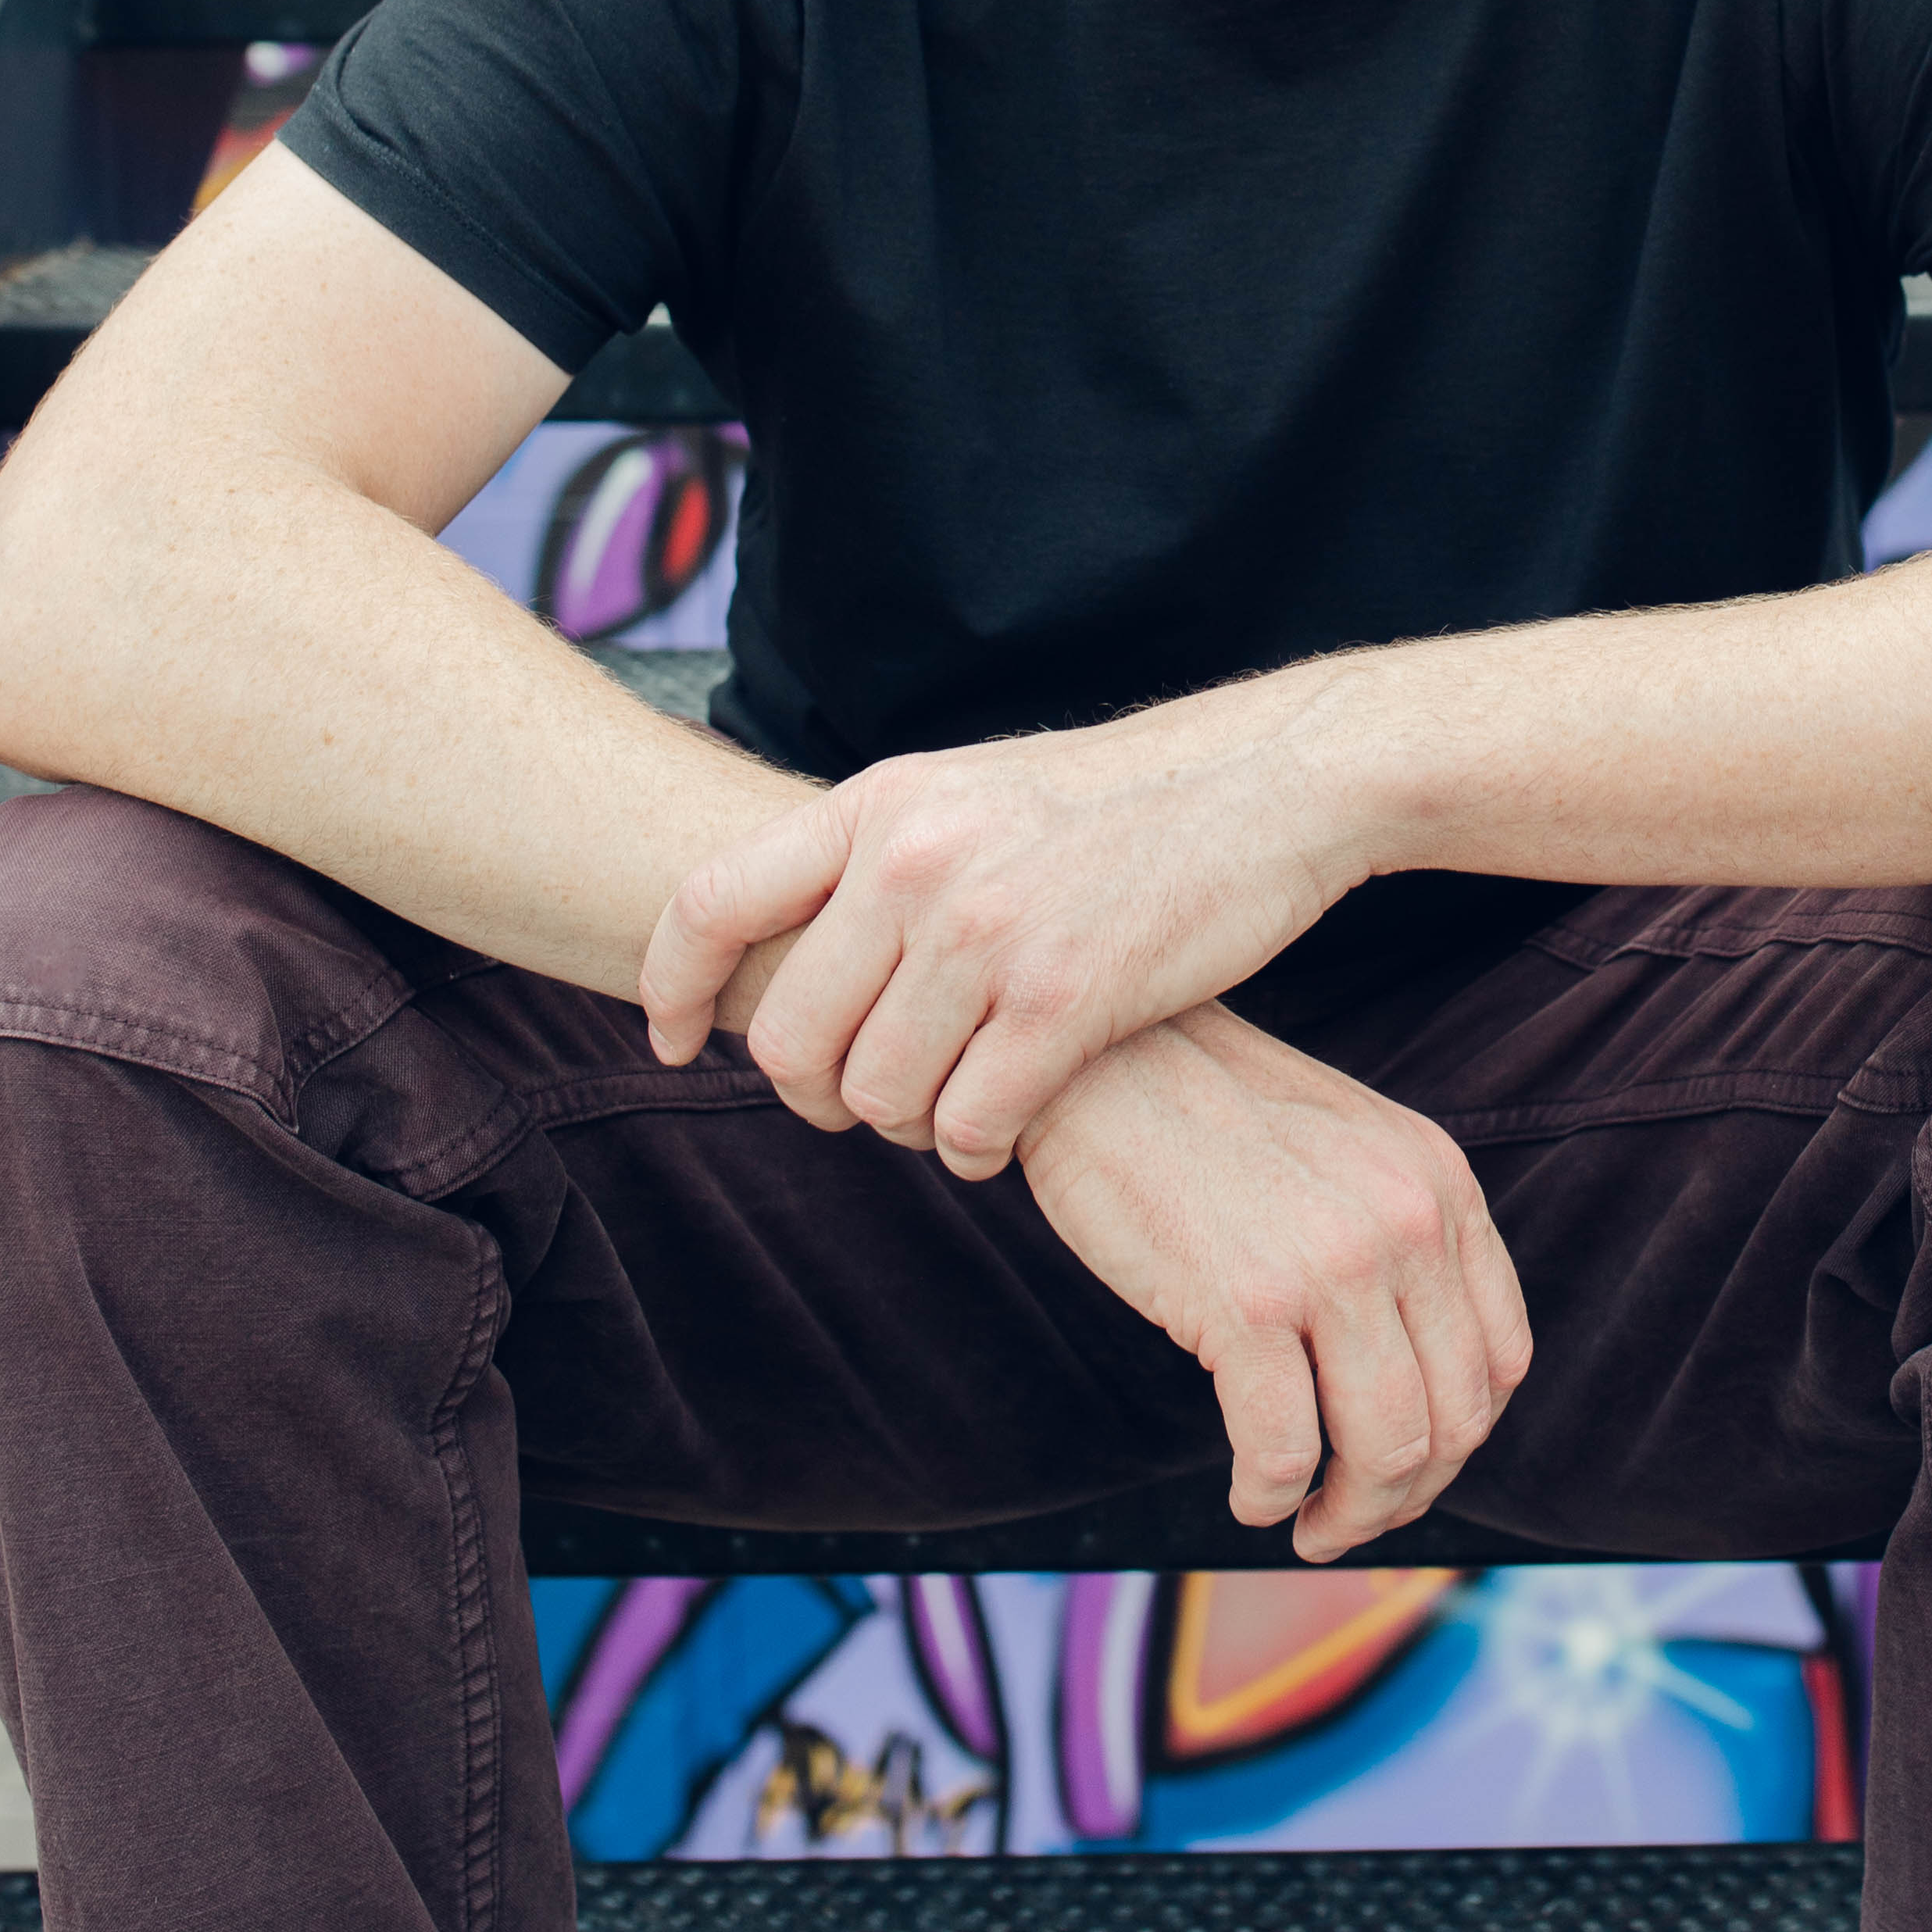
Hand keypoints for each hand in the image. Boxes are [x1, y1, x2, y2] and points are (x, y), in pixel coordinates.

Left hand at [636, 670, 1374, 1172]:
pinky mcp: (1063, 999)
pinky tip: (1005, 1128)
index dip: (671, 990)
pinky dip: (975, 1148)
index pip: (708, 904)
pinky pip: (965, 1127)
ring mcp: (986, 931)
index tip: (672, 1044)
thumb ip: (878, 856)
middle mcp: (914, 861)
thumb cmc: (1111, 803)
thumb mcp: (966, 789)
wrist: (1261, 783)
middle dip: (816, 1096)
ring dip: (904, 1128)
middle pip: (787, 1039)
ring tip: (951, 1107)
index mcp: (878, 803)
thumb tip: (786, 946)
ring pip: (874, 1099)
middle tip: (867, 1101)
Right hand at [1019, 1004, 1531, 1560]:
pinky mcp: (1246, 1300)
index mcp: (1440, 1184)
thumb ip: (1395, 1239)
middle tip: (1347, 1520)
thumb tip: (1412, 1380)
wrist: (1097, 1057)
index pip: (1502, 1357)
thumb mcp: (1346, 1152)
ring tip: (1303, 1523)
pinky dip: (1269, 1495)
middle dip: (1405, 1496)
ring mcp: (1333, 1263)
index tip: (1407, 1469)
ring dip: (1348, 1516)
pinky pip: (1283, 1449)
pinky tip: (1249, 1495)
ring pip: (1386, 1449)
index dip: (1460, 1440)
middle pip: (1454, 1419)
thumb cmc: (1205, 1114)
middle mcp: (1407, 1222)